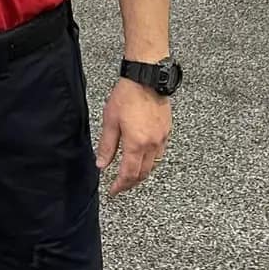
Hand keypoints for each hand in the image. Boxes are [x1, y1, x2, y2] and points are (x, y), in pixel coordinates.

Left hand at [95, 79, 171, 196]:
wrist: (146, 78)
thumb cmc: (127, 96)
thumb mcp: (110, 121)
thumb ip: (106, 146)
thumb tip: (102, 164)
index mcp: (136, 144)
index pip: (128, 174)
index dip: (120, 186)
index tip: (112, 191)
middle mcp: (152, 144)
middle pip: (143, 173)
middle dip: (130, 183)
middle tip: (120, 186)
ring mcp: (162, 138)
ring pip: (153, 165)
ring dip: (141, 173)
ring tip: (130, 175)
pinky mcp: (166, 131)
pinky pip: (160, 154)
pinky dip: (150, 161)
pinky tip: (142, 158)